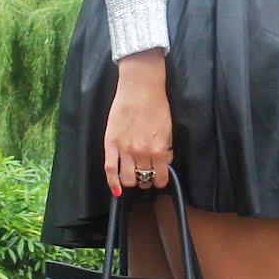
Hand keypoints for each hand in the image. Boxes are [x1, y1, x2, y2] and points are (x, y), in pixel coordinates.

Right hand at [104, 48, 171, 196]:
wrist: (140, 88)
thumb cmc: (156, 105)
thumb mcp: (168, 129)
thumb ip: (166, 149)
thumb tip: (164, 162)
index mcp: (159, 150)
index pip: (160, 177)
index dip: (160, 180)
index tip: (159, 179)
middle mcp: (142, 153)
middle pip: (143, 179)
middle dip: (146, 180)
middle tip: (145, 175)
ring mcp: (125, 149)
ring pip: (127, 179)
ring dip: (131, 181)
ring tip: (132, 176)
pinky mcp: (111, 143)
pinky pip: (110, 169)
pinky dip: (113, 183)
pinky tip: (116, 190)